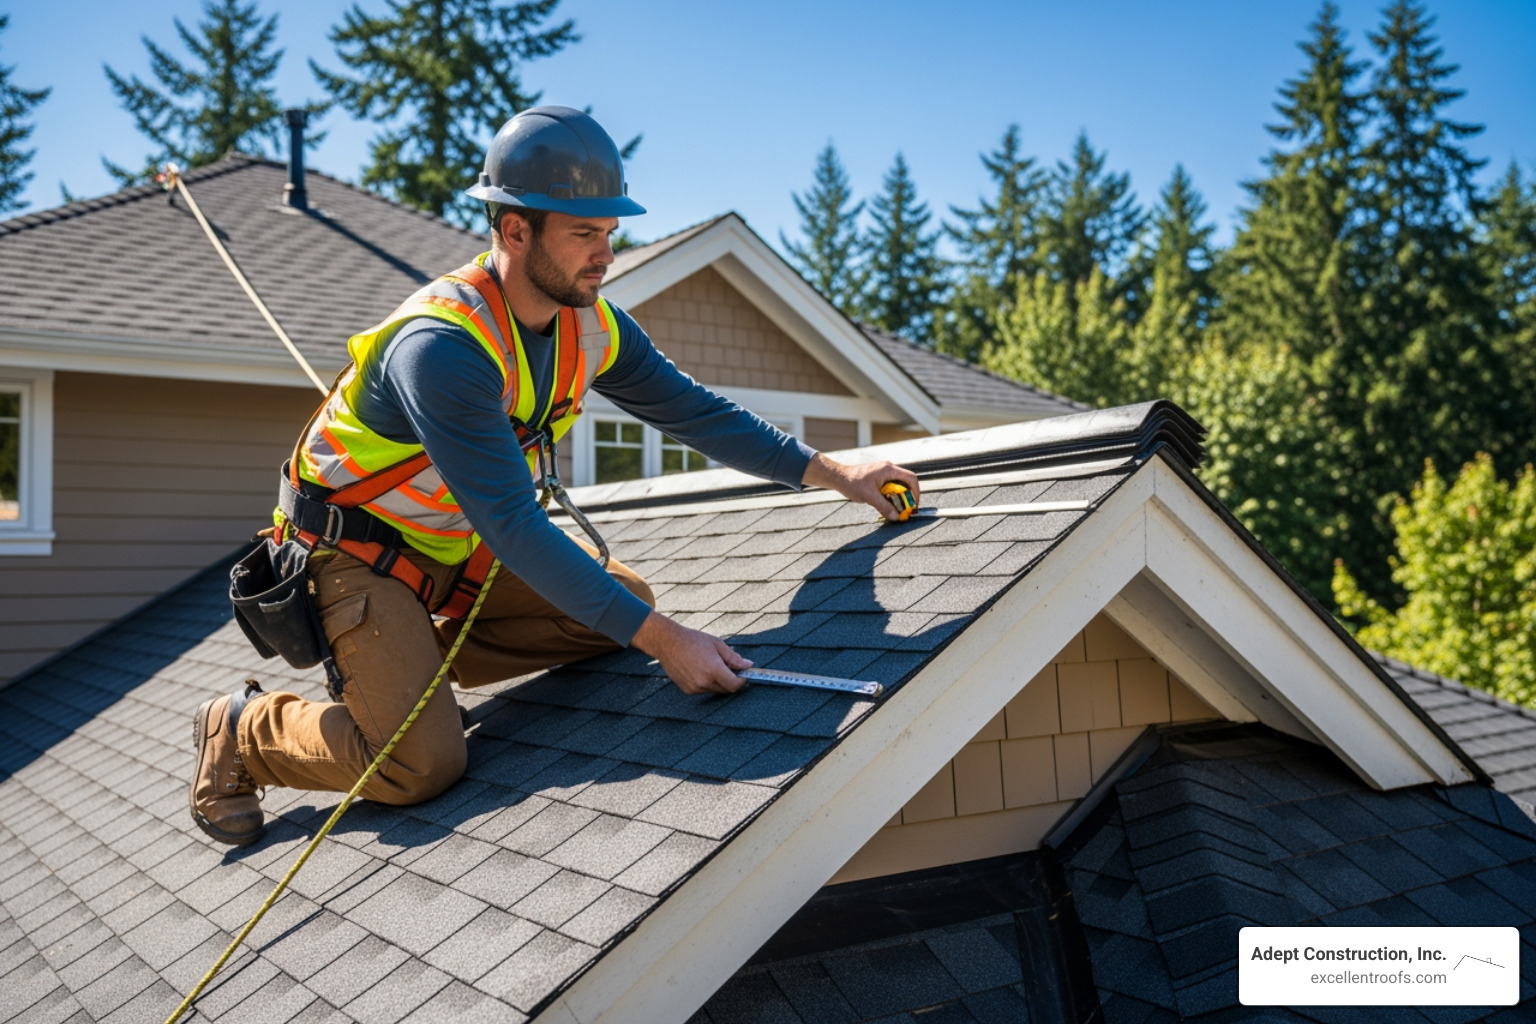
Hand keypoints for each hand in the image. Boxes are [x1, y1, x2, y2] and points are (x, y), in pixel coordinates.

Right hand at [631, 612, 751, 694]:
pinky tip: (700, 669)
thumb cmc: (693, 640)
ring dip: (718, 682)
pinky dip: (707, 683)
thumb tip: (748, 665)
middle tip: (729, 668)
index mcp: (714, 670)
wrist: (668, 643)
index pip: (735, 685)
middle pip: (726, 689)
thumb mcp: (717, 644)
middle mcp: (704, 682)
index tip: (744, 675)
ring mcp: (695, 688)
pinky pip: (703, 690)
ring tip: (711, 665)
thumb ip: (733, 658)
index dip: (742, 681)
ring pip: (715, 690)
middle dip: (731, 680)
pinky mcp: (687, 690)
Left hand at [802, 453, 920, 522]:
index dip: (916, 492)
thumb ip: (884, 507)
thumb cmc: (852, 483)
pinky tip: (886, 503)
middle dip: (908, 496)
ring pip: (898, 485)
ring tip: (895, 508)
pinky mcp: (878, 477)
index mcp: (888, 470)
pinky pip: (890, 486)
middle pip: (906, 482)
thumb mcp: (869, 497)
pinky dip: (891, 495)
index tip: (914, 504)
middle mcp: (888, 469)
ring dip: (899, 497)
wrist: (838, 477)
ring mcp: (883, 472)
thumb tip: (896, 517)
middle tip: (905, 509)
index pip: (911, 478)